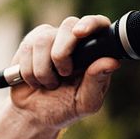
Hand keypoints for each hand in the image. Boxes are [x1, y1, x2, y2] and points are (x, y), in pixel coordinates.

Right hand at [9, 15, 120, 131]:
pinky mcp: (30, 43)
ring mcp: (51, 38)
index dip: (91, 23)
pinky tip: (35, 81)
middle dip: (62, 53)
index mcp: (93, 52)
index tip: (80, 33)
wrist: (34, 115)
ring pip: (44, 40)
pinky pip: (27, 49)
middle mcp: (73, 40)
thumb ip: (97, 82)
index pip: (99, 24)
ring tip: (49, 84)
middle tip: (63, 75)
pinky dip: (30, 72)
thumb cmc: (63, 108)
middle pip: (69, 25)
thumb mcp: (84, 102)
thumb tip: (112, 62)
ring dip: (44, 70)